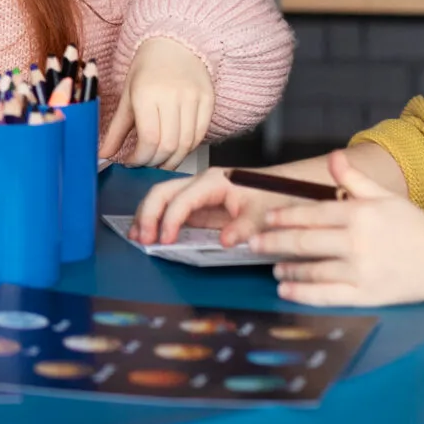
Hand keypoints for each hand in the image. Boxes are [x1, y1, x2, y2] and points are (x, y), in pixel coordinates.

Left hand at [100, 36, 214, 168]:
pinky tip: (177, 149)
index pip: (149, 139)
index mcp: (147, 94)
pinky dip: (188, 148)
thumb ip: (116, 129)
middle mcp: (173, 95)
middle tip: (145, 164)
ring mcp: (194, 98)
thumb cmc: (147, 69)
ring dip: (173, 160)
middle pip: (168, 146)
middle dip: (155, 162)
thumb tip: (103, 154)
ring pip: (187, 144)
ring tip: (160, 161)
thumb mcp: (127, 96)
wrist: (175, 43)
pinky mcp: (209, 99)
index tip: (132, 162)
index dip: (140, 158)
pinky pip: (201, 134)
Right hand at [129, 166, 285, 245]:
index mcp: (214, 182)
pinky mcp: (199, 205)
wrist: (286, 189)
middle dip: (148, 214)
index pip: (182, 200)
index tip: (165, 241)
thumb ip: (244, 228)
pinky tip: (149, 232)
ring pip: (162, 198)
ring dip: (146, 216)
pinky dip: (157, 219)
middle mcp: (201, 183)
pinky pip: (171, 209)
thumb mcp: (263, 215)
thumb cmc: (274, 196)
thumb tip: (225, 241)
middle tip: (143, 238)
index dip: (170, 220)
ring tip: (137, 236)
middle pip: (162, 193)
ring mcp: (197, 193)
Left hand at [253, 150, 423, 307]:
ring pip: (312, 269)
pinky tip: (285, 289)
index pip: (311, 213)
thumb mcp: (386, 197)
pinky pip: (325, 295)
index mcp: (360, 214)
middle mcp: (357, 242)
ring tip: (274, 267)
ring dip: (287, 268)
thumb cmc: (414, 227)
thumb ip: (355, 179)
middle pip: (304, 241)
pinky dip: (301, 293)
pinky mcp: (366, 295)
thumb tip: (334, 156)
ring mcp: (360, 271)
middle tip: (253, 244)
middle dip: (273, 242)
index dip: (284, 216)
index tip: (266, 218)